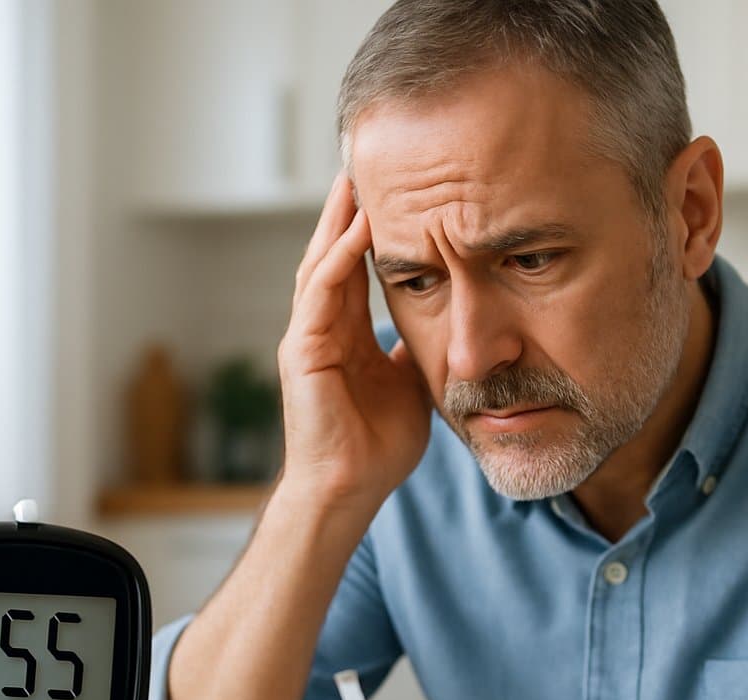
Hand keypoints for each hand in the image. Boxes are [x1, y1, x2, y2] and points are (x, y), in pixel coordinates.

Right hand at [278, 173, 431, 512]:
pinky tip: (356, 226)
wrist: (351, 489)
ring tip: (354, 178)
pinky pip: (319, 292)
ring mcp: (308, 336)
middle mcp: (322, 328)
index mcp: (345, 334)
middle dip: (348, 209)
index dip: (371, 229)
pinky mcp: (302, 351)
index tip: (395, 190)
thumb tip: (445, 324)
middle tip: (365, 162)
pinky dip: (337, 256)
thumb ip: (417, 349)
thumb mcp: (411, 383)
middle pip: (334, 253)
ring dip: (338, 220)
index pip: (356, 268)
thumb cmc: (378, 447)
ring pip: (321, 262)